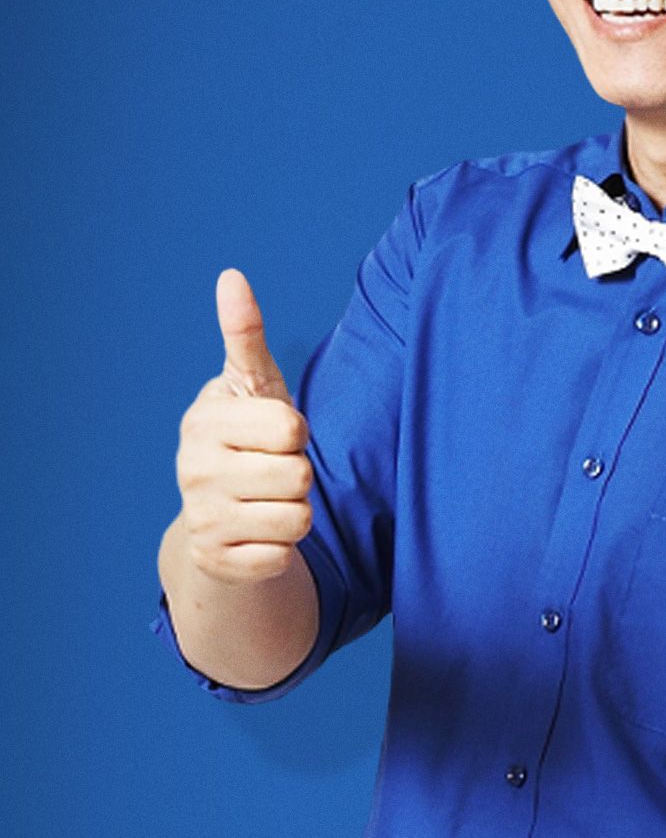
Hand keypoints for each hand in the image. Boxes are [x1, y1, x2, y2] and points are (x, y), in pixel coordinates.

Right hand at [174, 270, 312, 583]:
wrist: (218, 513)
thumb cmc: (248, 436)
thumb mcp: (252, 385)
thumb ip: (245, 335)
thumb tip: (232, 276)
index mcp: (205, 421)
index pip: (290, 429)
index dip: (297, 433)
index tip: (277, 434)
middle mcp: (194, 470)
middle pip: (298, 477)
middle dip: (299, 474)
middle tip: (273, 470)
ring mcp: (202, 519)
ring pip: (297, 520)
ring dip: (297, 513)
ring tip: (269, 500)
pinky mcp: (217, 561)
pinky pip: (283, 557)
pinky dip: (282, 547)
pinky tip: (259, 533)